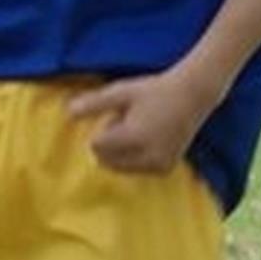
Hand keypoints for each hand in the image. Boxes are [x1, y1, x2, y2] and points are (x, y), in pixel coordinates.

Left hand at [67, 69, 208, 174]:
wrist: (193, 95)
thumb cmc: (154, 90)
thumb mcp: (122, 92)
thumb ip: (94, 104)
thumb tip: (67, 113)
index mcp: (134, 137)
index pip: (97, 147)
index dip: (105, 128)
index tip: (120, 115)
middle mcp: (147, 156)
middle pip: (107, 161)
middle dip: (111, 144)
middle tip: (131, 121)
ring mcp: (158, 165)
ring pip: (121, 168)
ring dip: (123, 152)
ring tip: (142, 128)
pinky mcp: (165, 169)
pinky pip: (137, 169)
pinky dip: (136, 158)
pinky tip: (152, 138)